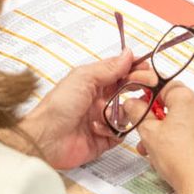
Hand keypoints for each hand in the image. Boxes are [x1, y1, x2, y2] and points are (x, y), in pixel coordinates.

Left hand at [20, 52, 154, 170]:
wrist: (46, 138)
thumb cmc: (58, 106)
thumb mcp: (83, 79)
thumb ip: (108, 67)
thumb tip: (127, 53)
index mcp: (93, 82)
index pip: (120, 72)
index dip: (135, 70)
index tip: (147, 69)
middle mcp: (99, 100)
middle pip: (127, 92)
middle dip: (136, 89)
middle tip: (144, 87)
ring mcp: (102, 120)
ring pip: (127, 114)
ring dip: (120, 112)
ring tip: (107, 114)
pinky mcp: (103, 140)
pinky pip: (120, 134)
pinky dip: (112, 131)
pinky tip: (98, 129)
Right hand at [133, 84, 193, 193]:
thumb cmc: (181, 159)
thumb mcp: (148, 132)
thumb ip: (137, 112)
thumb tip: (132, 104)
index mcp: (186, 99)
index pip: (164, 84)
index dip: (147, 92)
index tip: (138, 102)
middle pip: (172, 103)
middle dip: (154, 115)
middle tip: (143, 125)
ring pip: (179, 120)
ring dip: (162, 130)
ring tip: (150, 146)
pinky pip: (189, 133)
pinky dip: (175, 139)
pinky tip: (164, 154)